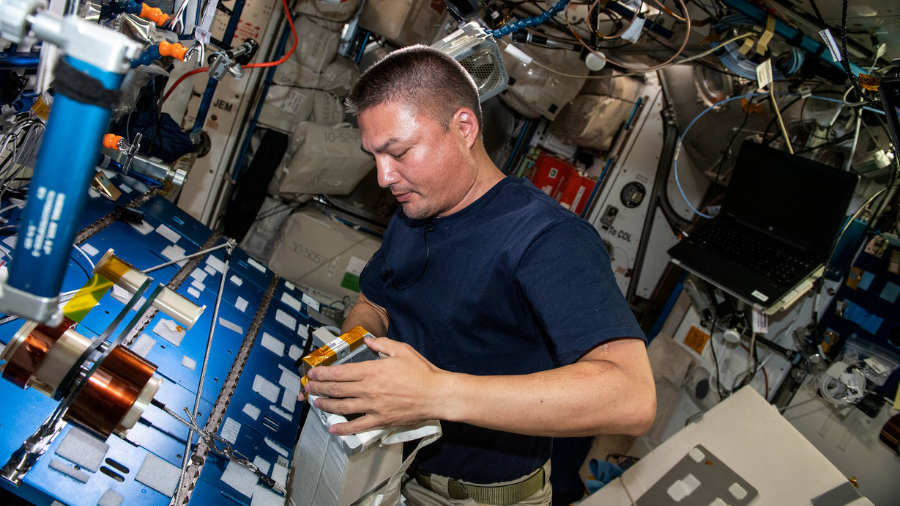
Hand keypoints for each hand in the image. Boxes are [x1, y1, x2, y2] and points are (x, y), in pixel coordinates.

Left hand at [303, 336, 450, 434]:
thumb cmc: (422, 372)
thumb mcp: (402, 350)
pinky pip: (357, 426)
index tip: (313, 374)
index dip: (323, 374)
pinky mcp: (380, 420)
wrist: (436, 395)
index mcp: (372, 370)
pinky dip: (343, 428)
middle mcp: (369, 389)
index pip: (340, 372)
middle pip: (337, 389)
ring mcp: (373, 406)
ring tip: (316, 403)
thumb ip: (382, 344)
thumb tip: (368, 340)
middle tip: (309, 388)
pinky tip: (333, 428)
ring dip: (326, 405)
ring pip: (342, 407)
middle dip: (319, 388)